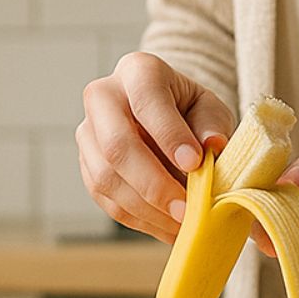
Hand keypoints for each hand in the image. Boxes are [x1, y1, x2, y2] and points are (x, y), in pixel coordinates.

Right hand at [77, 53, 234, 242]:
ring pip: (105, 177)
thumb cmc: (190, 112)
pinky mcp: (85, 165)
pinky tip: (165, 227)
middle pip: (116, 144)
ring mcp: (87, 132)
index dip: (169, 134)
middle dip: (153, 183)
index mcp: (137, 70)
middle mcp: (102, 97)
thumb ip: (212, 125)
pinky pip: (104, 198)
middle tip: (186, 209)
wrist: (165, 120)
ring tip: (181, 223)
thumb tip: (212, 146)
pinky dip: (137, 218)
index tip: (195, 164)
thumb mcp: (210, 110)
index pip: (147, 100)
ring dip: (146, 208)